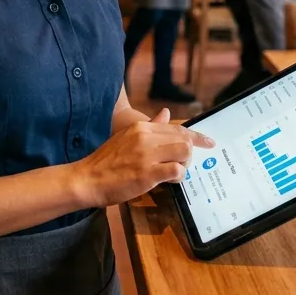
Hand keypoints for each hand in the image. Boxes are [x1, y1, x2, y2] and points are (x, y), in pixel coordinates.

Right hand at [71, 109, 215, 207]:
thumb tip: (166, 113)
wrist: (87, 179)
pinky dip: (178, 177)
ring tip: (173, 172)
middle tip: (182, 164)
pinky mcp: (148, 173)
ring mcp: (147, 155)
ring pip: (184, 153)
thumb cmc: (106, 162)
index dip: (196, 136)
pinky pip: (176, 171)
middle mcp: (145, 138)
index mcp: (141, 128)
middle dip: (189, 154)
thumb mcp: (126, 137)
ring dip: (184, 165)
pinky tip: (170, 181)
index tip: (208, 142)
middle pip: (184, 140)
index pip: (176, 128)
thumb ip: (149, 126)